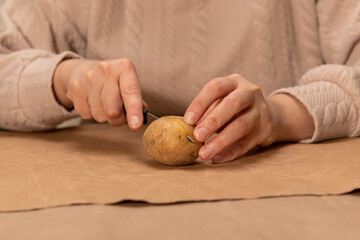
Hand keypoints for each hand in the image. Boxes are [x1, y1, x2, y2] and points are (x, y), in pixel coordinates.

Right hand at [53, 59, 143, 129]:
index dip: (134, 110)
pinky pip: (86, 115)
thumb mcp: (126, 82)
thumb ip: (135, 98)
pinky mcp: (75, 89)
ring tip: (104, 106)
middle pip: (113, 109)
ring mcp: (88, 78)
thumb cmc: (111, 80)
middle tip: (119, 117)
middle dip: (118, 119)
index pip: (130, 92)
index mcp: (123, 67)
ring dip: (104, 117)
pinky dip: (91, 115)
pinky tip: (92, 103)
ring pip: (100, 115)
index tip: (136, 125)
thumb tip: (140, 116)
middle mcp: (105, 70)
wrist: (81, 70)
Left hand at [184, 74, 314, 162]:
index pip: (216, 87)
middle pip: (233, 104)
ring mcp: (260, 111)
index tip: (188, 120)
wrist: (269, 115)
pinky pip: (246, 144)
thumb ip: (207, 111)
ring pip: (241, 126)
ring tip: (204, 153)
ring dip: (220, 141)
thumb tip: (188, 127)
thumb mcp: (222, 101)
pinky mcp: (265, 130)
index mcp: (234, 82)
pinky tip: (216, 158)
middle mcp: (250, 93)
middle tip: (198, 136)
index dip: (201, 103)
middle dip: (213, 120)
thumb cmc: (235, 108)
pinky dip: (229, 153)